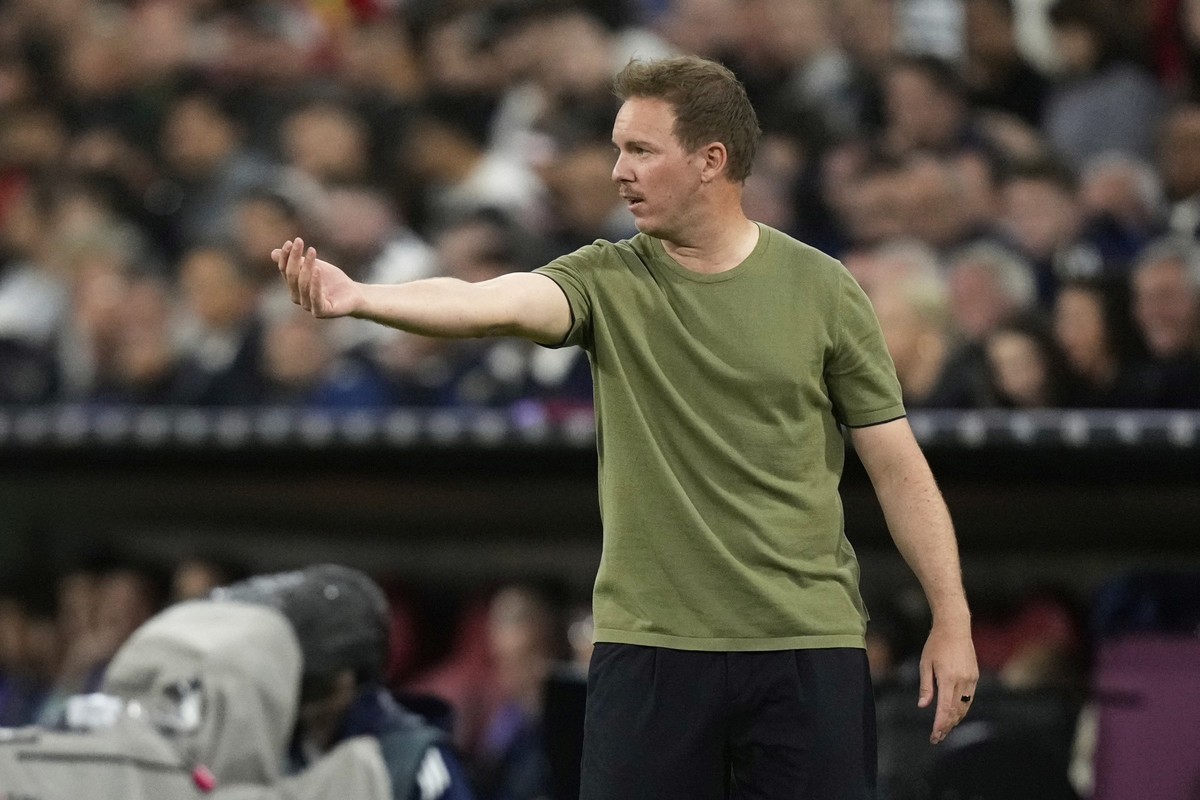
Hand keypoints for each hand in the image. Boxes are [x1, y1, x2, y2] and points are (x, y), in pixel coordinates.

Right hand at [272, 237, 361, 317]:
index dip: (285, 256)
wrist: (353, 294)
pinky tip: (318, 269)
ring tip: (312, 251)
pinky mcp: (321, 312)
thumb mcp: (314, 266)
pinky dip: (315, 283)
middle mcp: (298, 298)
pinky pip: (315, 297)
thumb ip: (296, 261)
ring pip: (303, 285)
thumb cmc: (332, 280)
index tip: (290, 242)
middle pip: (292, 276)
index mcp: (293, 287)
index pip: (285, 270)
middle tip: (300, 241)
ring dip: (306, 266)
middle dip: (294, 257)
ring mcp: (309, 306)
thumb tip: (273, 253)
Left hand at [917, 620, 978, 743]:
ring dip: (955, 720)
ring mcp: (971, 679)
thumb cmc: (936, 644)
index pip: (945, 708)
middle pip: (955, 711)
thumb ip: (926, 686)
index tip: (935, 735)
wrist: (955, 628)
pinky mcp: (975, 677)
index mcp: (948, 678)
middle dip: (946, 726)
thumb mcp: (925, 663)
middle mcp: (962, 681)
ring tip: (944, 729)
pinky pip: (969, 699)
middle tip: (937, 737)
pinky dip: (962, 709)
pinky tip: (954, 714)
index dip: (940, 724)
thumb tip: (923, 705)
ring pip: (964, 707)